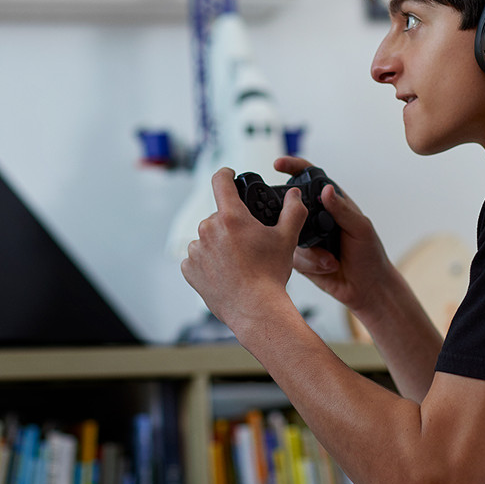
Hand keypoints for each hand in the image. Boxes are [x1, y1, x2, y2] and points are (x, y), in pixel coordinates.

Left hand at [181, 167, 308, 334]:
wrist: (256, 309)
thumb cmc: (270, 274)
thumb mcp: (287, 238)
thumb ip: (292, 210)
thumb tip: (295, 194)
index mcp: (231, 217)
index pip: (220, 180)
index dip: (226, 174)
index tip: (230, 175)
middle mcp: (208, 229)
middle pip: (218, 216)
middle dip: (231, 225)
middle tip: (248, 243)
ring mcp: (197, 250)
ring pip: (207, 238)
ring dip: (218, 244)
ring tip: (238, 262)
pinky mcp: (190, 269)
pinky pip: (197, 258)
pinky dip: (208, 262)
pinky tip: (225, 273)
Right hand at [273, 156, 397, 315]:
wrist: (368, 289)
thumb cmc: (370, 255)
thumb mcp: (360, 228)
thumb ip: (342, 210)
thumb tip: (327, 190)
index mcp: (332, 204)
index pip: (309, 178)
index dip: (293, 168)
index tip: (278, 164)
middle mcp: (315, 218)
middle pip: (290, 207)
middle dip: (292, 218)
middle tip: (308, 232)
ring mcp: (306, 238)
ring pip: (289, 235)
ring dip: (312, 251)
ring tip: (331, 259)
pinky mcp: (301, 258)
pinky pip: (293, 256)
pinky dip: (311, 263)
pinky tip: (327, 266)